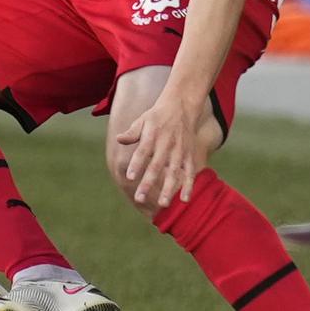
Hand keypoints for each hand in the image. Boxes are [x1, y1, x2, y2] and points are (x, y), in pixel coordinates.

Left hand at [114, 92, 207, 208]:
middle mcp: (166, 144)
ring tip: (163, 204)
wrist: (182, 106)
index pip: (142, 152)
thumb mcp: (142, 120)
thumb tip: (119, 139)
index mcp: (152, 136)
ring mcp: (179, 151)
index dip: (136, 164)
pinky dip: (189, 186)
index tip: (130, 177)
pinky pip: (190, 172)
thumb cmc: (157, 116)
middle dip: (148, 183)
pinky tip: (185, 200)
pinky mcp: (190, 155)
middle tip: (139, 198)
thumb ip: (132, 132)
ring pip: (174, 172)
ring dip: (169, 188)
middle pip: (156, 166)